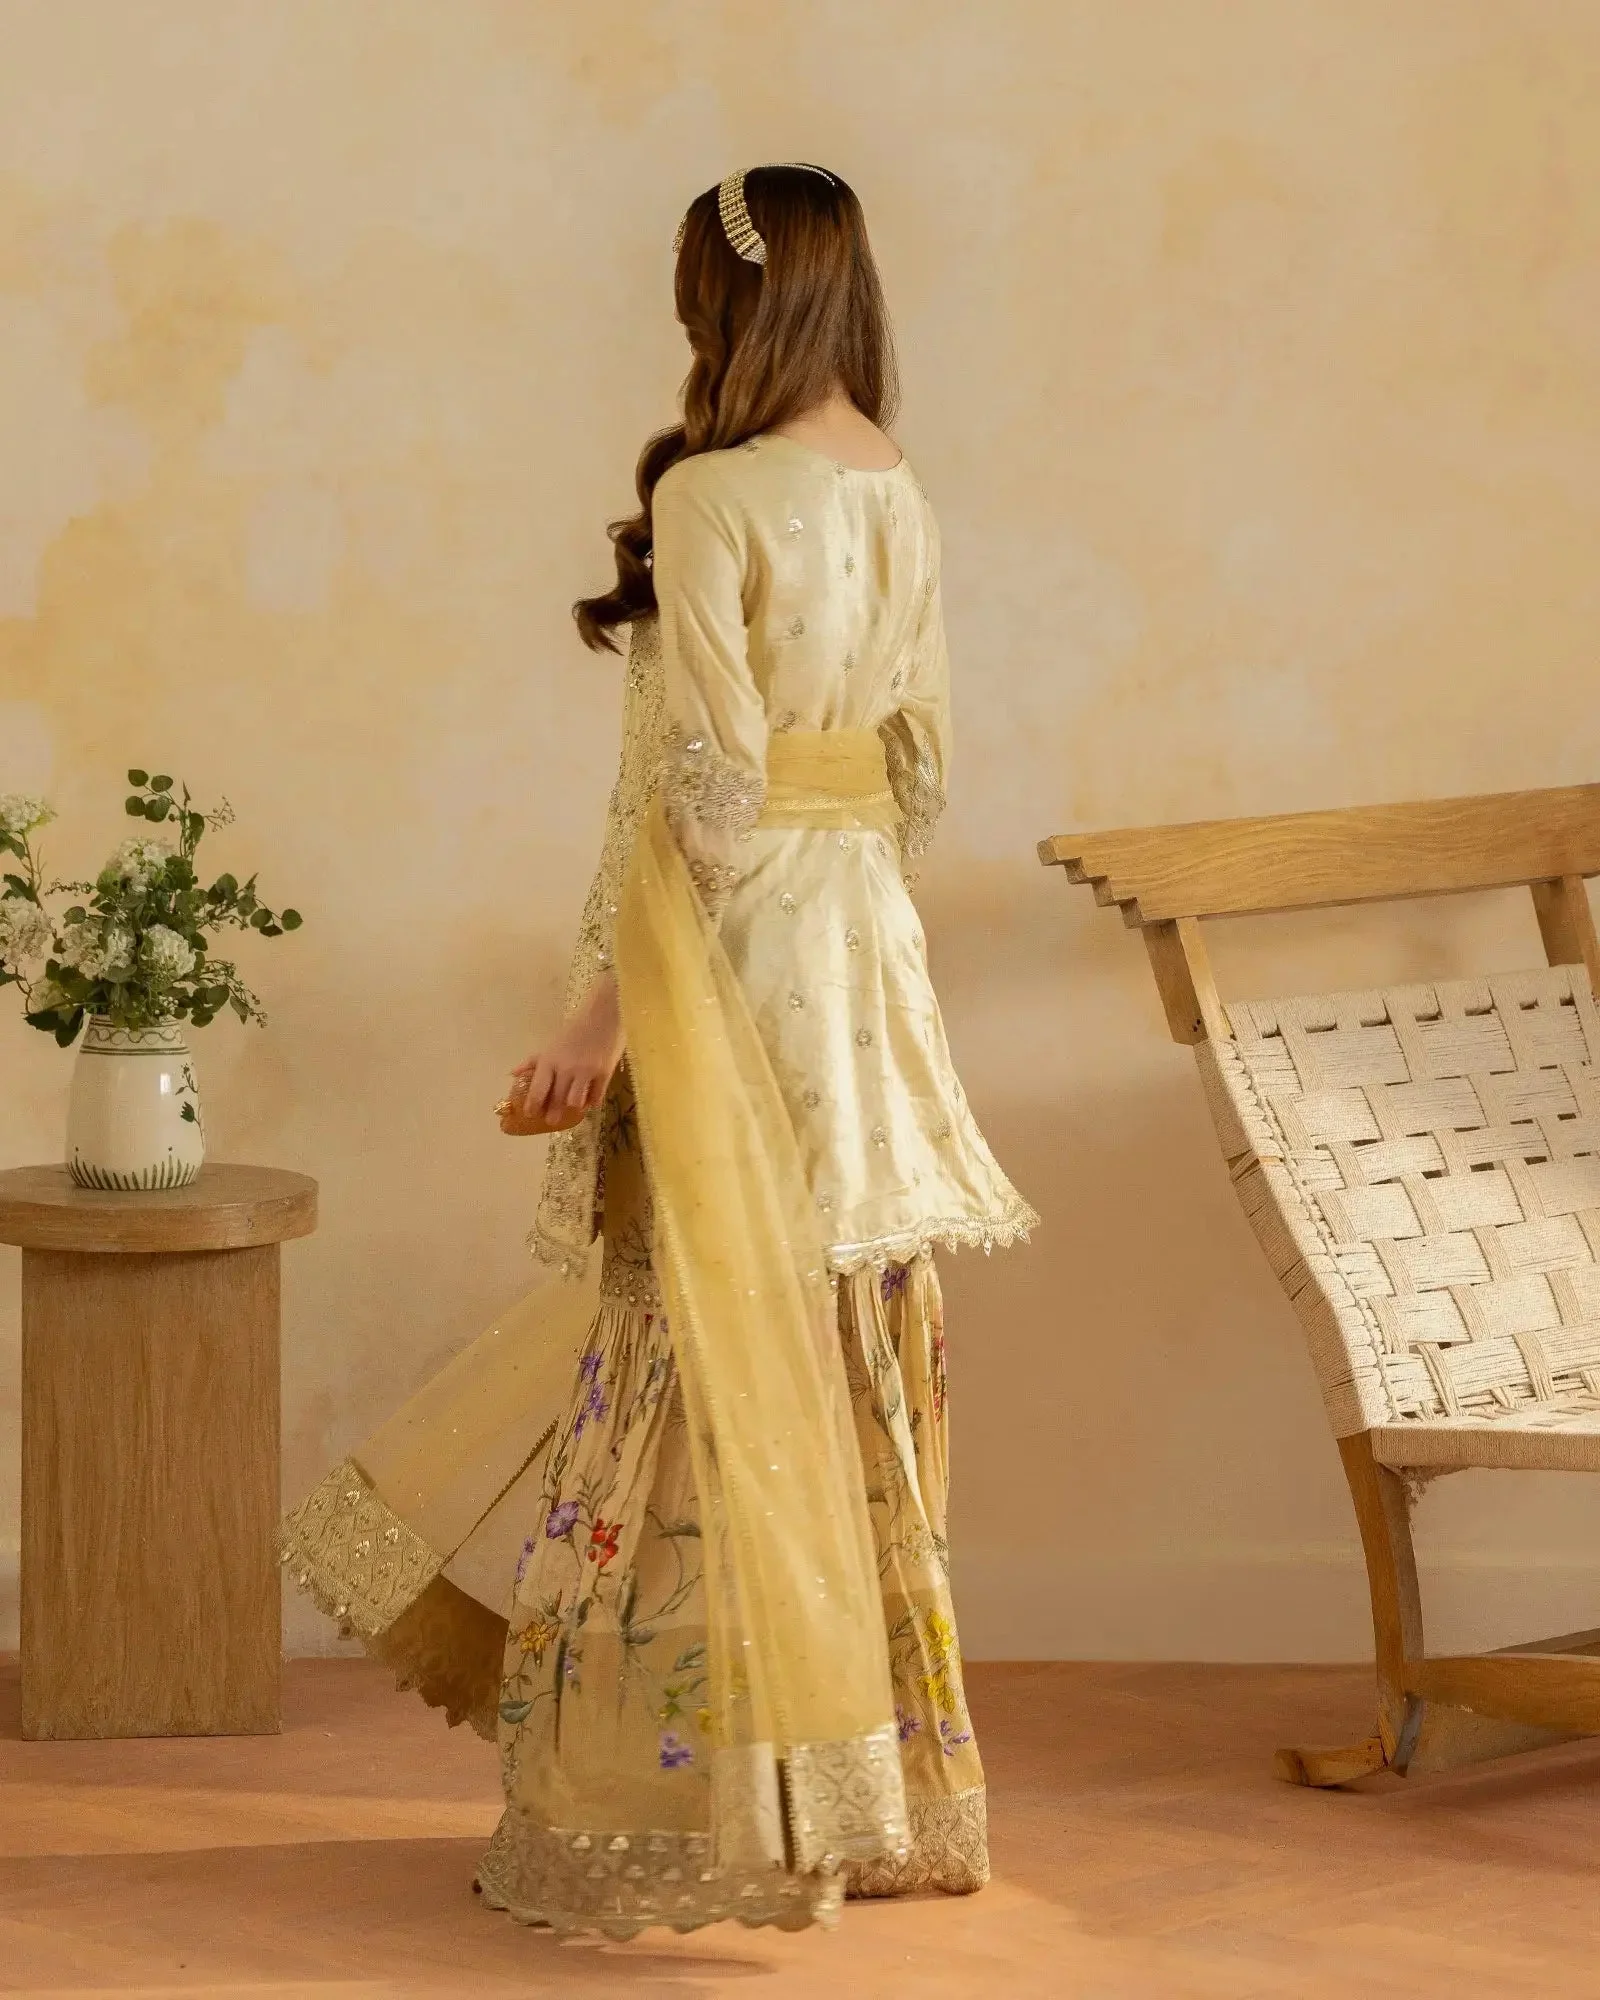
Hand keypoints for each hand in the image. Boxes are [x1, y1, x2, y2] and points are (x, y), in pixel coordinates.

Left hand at [500, 973, 622, 1135]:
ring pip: (575, 1102)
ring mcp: (586, 1072)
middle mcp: (566, 1068)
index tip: (530, 1114)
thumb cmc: (576, 1028)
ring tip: (573, 1107)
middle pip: (556, 1099)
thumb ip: (534, 1061)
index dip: (532, 1105)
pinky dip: (592, 1101)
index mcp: (550, 1060)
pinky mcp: (605, 1073)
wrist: (605, 1013)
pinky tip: (590, 1099)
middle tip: (551, 1121)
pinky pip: (596, 1097)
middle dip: (552, 1113)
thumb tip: (513, 1074)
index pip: (537, 1090)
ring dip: (573, 1106)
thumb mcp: (552, 1044)